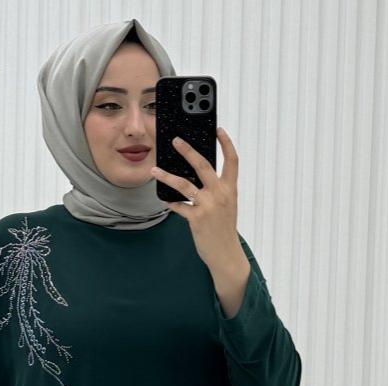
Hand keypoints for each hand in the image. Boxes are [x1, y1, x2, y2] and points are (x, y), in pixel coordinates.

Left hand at [149, 127, 241, 272]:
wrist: (226, 254)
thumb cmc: (224, 229)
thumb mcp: (226, 205)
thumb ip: (216, 190)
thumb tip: (198, 176)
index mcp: (230, 189)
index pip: (232, 161)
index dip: (226, 143)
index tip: (218, 130)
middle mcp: (220, 194)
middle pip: (203, 165)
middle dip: (188, 150)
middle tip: (176, 140)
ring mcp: (208, 206)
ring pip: (184, 185)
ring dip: (167, 176)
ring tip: (154, 171)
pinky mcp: (196, 219)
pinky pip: (178, 206)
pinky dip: (170, 202)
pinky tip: (163, 198)